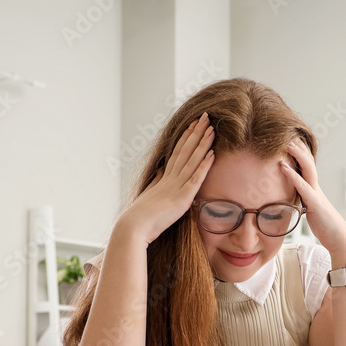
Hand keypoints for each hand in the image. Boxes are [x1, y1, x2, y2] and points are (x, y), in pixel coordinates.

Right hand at [117, 112, 215, 244]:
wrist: (133, 228)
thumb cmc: (139, 218)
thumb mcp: (150, 195)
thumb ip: (157, 182)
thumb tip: (161, 171)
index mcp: (164, 179)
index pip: (178, 153)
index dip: (187, 138)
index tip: (194, 124)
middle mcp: (170, 178)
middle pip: (186, 150)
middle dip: (196, 133)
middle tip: (205, 116)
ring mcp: (176, 187)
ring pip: (192, 160)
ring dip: (203, 144)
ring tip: (212, 128)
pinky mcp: (181, 198)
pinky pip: (195, 179)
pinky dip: (204, 166)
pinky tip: (212, 154)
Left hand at [280, 139, 345, 261]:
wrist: (338, 238)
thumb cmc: (324, 226)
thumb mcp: (310, 210)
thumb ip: (302, 201)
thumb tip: (291, 199)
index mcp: (313, 188)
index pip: (305, 166)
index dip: (298, 153)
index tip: (286, 140)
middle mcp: (316, 187)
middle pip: (307, 161)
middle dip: (297, 147)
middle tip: (285, 133)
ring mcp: (317, 194)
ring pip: (308, 168)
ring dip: (297, 155)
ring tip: (285, 143)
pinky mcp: (315, 203)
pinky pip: (303, 186)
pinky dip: (293, 175)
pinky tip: (283, 167)